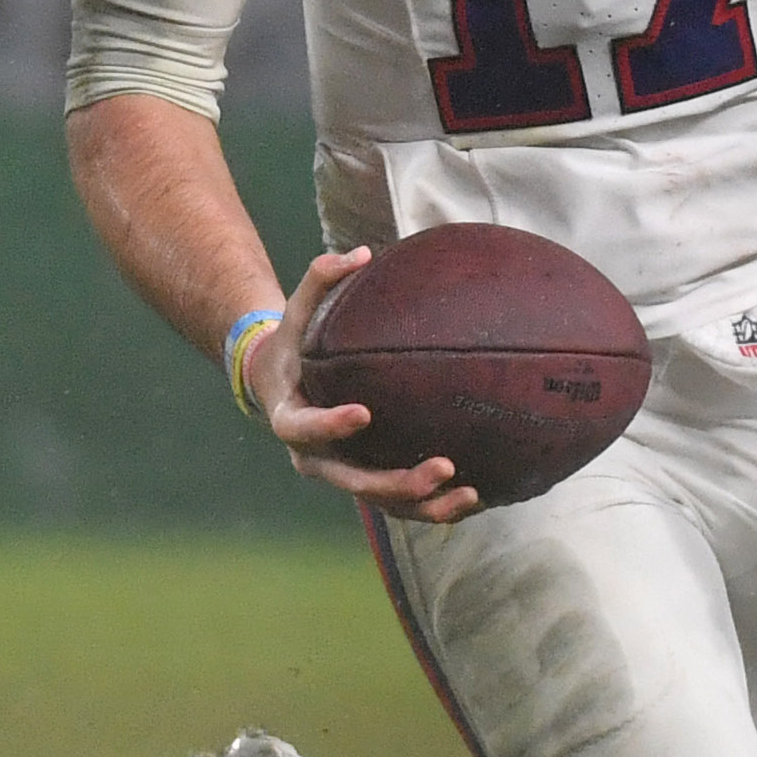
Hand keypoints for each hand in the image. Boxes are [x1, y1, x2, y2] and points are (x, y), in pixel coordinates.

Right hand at [244, 245, 477, 525]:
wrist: (279, 384)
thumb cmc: (293, 343)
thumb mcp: (295, 311)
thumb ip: (320, 279)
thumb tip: (360, 252)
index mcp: (291, 419)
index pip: (305, 428)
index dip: (331, 426)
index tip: (364, 413)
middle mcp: (314, 458)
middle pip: (353, 482)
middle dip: (397, 482)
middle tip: (443, 466)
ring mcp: (342, 474)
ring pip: (381, 502)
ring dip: (424, 504)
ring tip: (469, 493)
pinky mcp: (365, 480)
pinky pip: (400, 502)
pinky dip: (434, 504)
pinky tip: (476, 496)